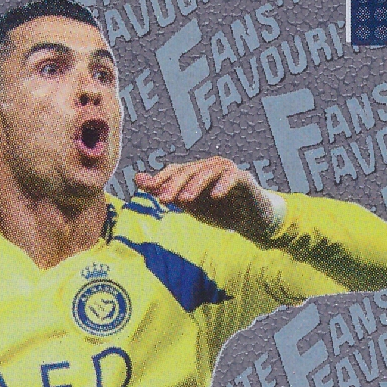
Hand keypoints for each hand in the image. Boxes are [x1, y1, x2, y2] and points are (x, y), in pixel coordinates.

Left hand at [134, 157, 278, 242]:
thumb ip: (164, 191)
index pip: (176, 170)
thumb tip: (137, 179)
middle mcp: (211, 166)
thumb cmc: (219, 210)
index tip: (152, 192)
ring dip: (196, 185)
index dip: (163, 179)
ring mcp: (228, 171)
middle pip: (189, 171)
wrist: (249, 220)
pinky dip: (224, 185)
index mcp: (196, 171)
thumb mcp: (188, 204)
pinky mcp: (244, 179)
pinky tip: (215, 196)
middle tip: (164, 199)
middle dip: (175, 185)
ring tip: (185, 200)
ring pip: (209, 172)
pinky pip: (233, 178)